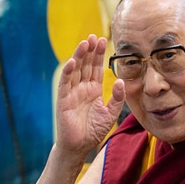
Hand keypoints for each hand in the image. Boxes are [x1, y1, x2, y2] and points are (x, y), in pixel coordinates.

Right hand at [56, 35, 124, 155]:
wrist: (79, 147)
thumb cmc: (93, 131)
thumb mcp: (110, 114)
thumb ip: (117, 98)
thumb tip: (120, 81)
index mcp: (93, 90)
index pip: (96, 68)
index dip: (99, 55)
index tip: (104, 41)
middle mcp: (82, 88)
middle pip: (86, 65)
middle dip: (90, 51)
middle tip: (95, 36)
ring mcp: (72, 92)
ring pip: (75, 70)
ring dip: (79, 56)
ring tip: (85, 43)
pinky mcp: (64, 100)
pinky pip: (65, 83)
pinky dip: (68, 72)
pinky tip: (73, 61)